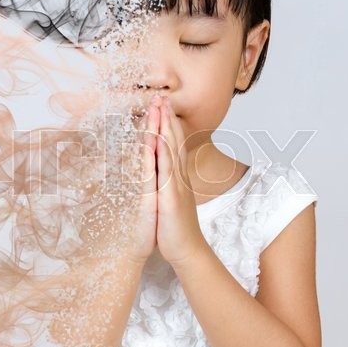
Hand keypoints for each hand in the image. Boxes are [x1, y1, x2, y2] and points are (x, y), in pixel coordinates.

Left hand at [153, 97, 206, 265]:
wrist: (188, 251)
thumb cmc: (177, 227)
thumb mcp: (172, 199)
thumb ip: (168, 183)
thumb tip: (162, 169)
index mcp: (177, 177)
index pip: (173, 145)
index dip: (168, 124)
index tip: (163, 104)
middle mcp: (179, 178)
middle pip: (173, 142)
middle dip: (167, 118)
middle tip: (162, 96)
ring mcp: (176, 187)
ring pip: (171, 152)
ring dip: (166, 129)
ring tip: (161, 109)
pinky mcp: (170, 199)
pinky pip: (166, 173)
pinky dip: (163, 155)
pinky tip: (159, 141)